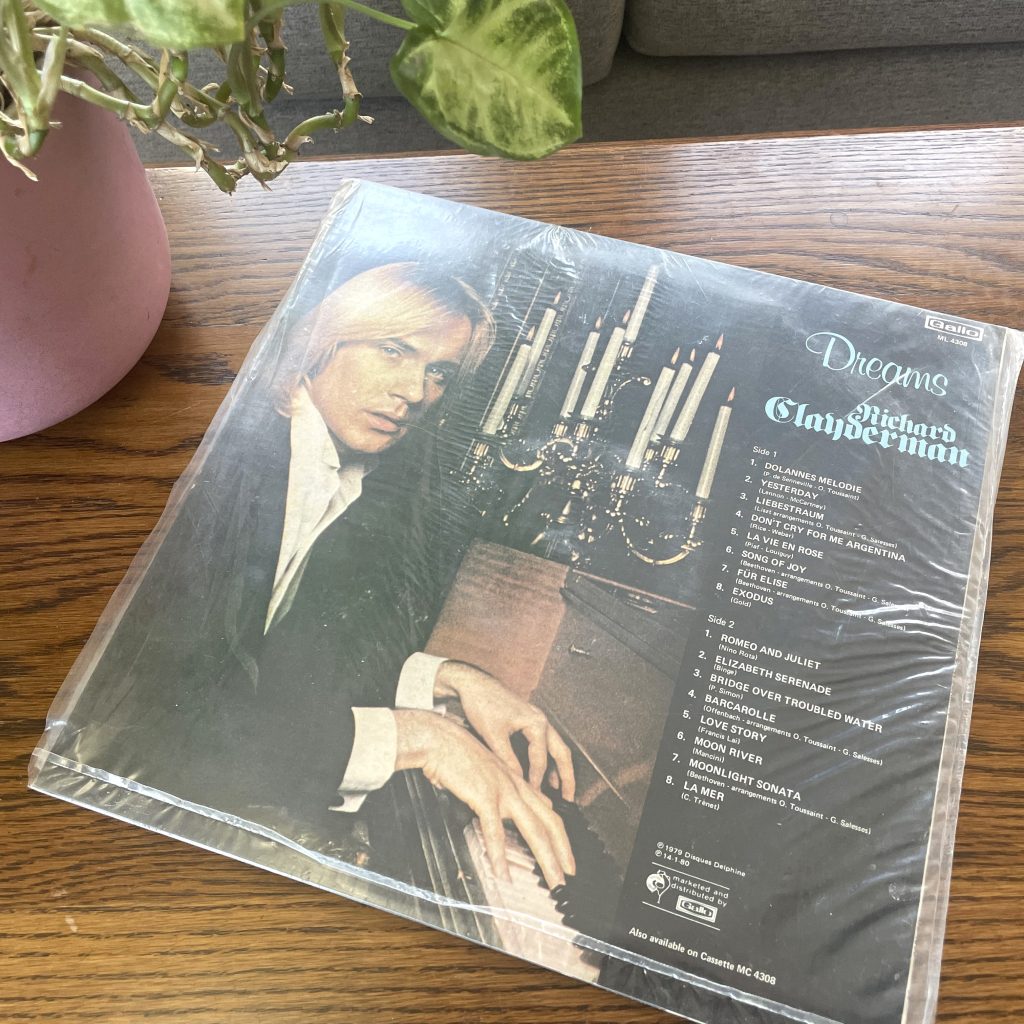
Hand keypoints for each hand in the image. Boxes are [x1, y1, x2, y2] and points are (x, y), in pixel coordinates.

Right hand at [394, 710, 574, 887]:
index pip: (549, 813)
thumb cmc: (457, 756)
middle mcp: (516, 787)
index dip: (561, 837)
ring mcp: (503, 791)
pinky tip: (503, 873)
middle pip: (550, 822)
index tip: (565, 858)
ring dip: (546, 859)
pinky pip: (494, 831)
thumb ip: (503, 790)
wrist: (440, 739)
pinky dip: (500, 855)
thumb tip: (510, 809)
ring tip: (554, 881)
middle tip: (570, 875)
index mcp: (517, 783)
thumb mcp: (487, 772)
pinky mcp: (483, 796)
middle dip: (563, 852)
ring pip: (533, 829)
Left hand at [434, 660, 575, 801]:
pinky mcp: (529, 721)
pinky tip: (543, 773)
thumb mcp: (493, 735)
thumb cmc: (482, 705)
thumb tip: (517, 782)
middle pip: (562, 752)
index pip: (541, 759)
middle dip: (567, 776)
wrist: (473, 684)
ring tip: (561, 791)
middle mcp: (541, 720)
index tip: (534, 796)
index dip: (537, 780)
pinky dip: (548, 759)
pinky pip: (545, 743)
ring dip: (559, 768)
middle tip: (570, 798)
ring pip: (556, 747)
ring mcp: (537, 719)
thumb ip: (507, 759)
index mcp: (536, 723)